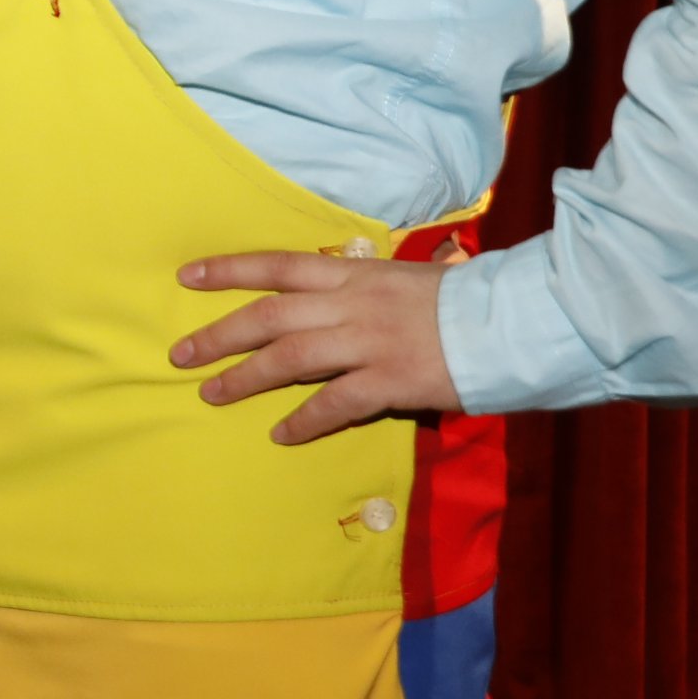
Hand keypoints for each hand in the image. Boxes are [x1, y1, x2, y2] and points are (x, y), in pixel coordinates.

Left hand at [171, 249, 463, 444]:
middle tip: (180, 354)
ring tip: (211, 394)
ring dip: (246, 377)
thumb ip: (362, 290)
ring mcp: (371, 342)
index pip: (278, 265)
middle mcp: (353, 303)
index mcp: (355, 274)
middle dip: (220, 334)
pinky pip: (337, 402)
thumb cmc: (461, 301)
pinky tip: (281, 433)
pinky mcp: (393, 380)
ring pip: (291, 357)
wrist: (516, 321)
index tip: (186, 277)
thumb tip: (327, 302)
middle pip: (270, 315)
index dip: (229, 270)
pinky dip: (305, 419)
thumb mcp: (404, 279)